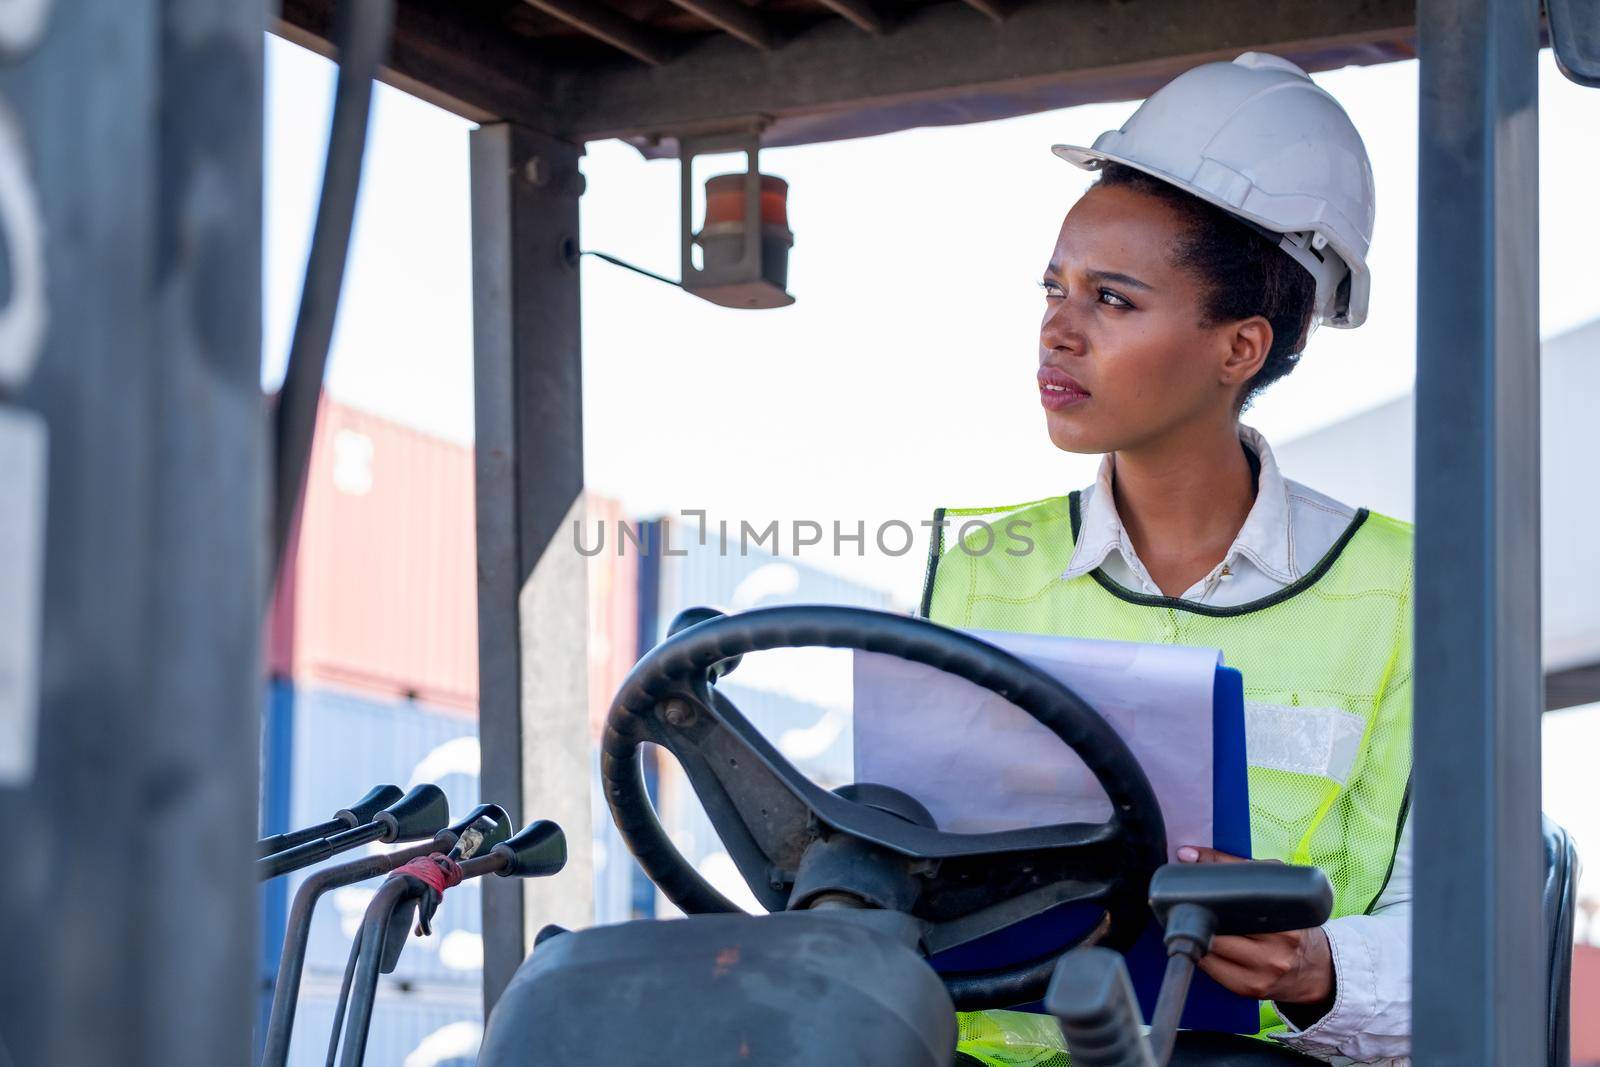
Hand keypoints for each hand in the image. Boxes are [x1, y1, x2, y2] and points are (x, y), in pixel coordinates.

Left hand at [1175, 846, 1334, 1007]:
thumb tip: (1187, 854)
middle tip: (1190, 907)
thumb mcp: (1275, 888)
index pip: (1235, 902)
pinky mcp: (1250, 989)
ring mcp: (1263, 973)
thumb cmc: (1291, 922)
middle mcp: (1276, 950)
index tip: (1190, 890)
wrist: (1316, 968)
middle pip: (1218, 931)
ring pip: (1211, 951)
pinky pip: (1213, 971)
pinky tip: (1208, 946)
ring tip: (1198, 925)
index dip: (1207, 896)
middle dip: (1200, 918)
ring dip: (1198, 938)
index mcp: (1285, 922)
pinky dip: (1205, 956)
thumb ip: (1236, 867)